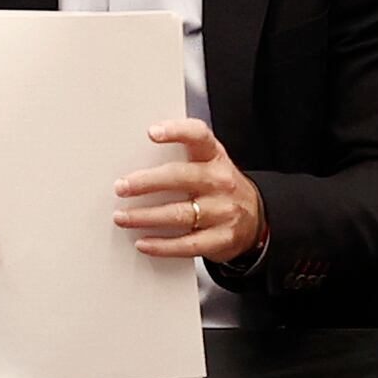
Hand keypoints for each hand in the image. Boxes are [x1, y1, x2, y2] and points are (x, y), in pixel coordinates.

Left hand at [111, 119, 265, 264]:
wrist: (255, 220)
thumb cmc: (220, 188)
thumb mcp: (211, 164)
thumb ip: (183, 158)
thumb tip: (135, 160)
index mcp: (215, 157)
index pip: (198, 136)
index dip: (176, 131)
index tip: (152, 132)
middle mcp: (220, 181)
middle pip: (180, 177)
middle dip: (146, 183)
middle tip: (122, 187)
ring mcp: (222, 212)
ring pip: (178, 214)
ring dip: (145, 217)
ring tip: (122, 217)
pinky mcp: (221, 239)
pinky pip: (186, 244)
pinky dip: (161, 245)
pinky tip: (143, 243)